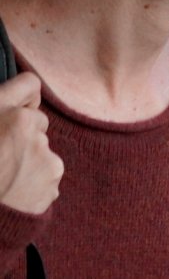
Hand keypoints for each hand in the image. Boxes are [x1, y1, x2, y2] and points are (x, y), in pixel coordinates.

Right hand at [0, 73, 60, 214]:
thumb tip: (16, 108)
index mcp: (2, 110)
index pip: (29, 85)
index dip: (24, 95)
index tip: (19, 107)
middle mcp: (28, 127)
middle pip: (37, 122)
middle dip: (23, 134)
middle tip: (0, 154)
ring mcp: (44, 155)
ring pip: (42, 151)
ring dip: (28, 161)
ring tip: (3, 178)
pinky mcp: (53, 179)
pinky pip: (47, 176)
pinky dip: (34, 183)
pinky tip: (13, 193)